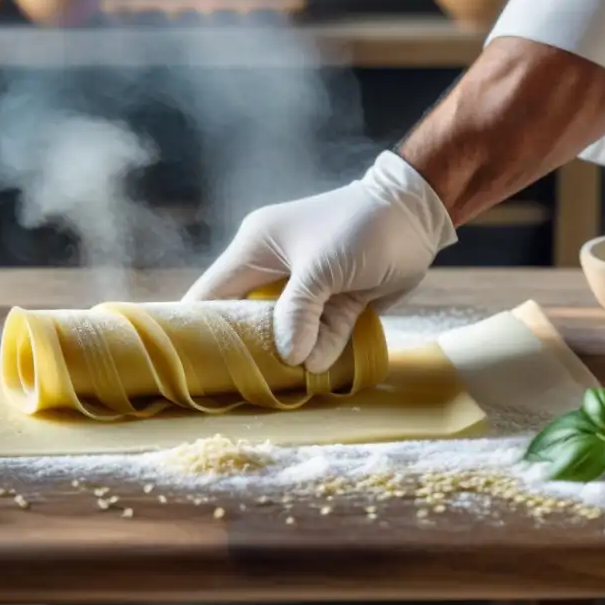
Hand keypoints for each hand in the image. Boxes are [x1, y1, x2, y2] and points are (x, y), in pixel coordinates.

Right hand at [183, 151, 456, 371]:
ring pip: (282, 333)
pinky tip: (312, 377)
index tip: (186, 362)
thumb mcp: (323, 268)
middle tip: (230, 387)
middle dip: (241, 349)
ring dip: (283, 357)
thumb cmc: (362, 228)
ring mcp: (304, 290)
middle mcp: (272, 270)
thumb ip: (299, 312)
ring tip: (271, 390)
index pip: (211, 292)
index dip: (195, 325)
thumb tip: (291, 359)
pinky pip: (317, 337)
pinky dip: (317, 355)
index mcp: (255, 250)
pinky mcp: (333, 305)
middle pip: (243, 318)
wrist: (418, 215)